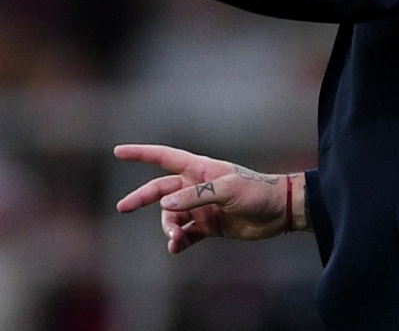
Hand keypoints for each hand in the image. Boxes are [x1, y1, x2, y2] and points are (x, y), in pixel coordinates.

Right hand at [114, 144, 303, 253]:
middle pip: (160, 190)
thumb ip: (195, 196)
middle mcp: (196, 186)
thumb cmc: (256, 191)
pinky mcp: (208, 226)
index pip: (164, 157)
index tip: (118, 151)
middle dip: (141, 198)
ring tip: (174, 239)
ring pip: (172, 217)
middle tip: (122, 208)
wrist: (279, 211)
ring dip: (169, 228)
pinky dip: (178, 241)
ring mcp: (201, 207)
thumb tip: (165, 206)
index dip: (141, 154)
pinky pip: (185, 234)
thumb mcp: (226, 190)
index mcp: (199, 169)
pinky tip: (176, 248)